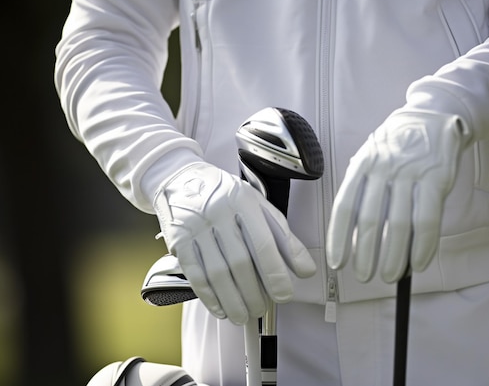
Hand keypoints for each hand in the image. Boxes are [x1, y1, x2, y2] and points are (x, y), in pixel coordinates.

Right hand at [153, 163, 316, 324]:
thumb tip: (305, 269)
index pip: (263, 242)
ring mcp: (196, 227)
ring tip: (243, 315)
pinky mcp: (178, 240)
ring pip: (217, 273)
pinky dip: (209, 296)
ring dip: (232, 300)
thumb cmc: (225, 195)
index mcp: (244, 201)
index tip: (284, 294)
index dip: (275, 273)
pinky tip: (220, 308)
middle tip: (262, 308)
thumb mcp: (257, 205)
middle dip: (253, 292)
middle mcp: (219, 212)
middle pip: (239, 262)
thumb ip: (283, 236)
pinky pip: (195, 274)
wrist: (180, 177)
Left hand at [326, 108, 470, 282]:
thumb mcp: (371, 156)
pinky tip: (418, 262)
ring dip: (394, 256)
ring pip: (399, 224)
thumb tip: (355, 234)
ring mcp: (411, 172)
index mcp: (362, 164)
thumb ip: (362, 188)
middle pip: (369, 220)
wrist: (435, 117)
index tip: (338, 263)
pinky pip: (428, 220)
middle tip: (365, 276)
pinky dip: (423, 246)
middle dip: (366, 254)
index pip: (344, 206)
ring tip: (390, 276)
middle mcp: (383, 168)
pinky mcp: (436, 178)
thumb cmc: (399, 145)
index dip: (339, 238)